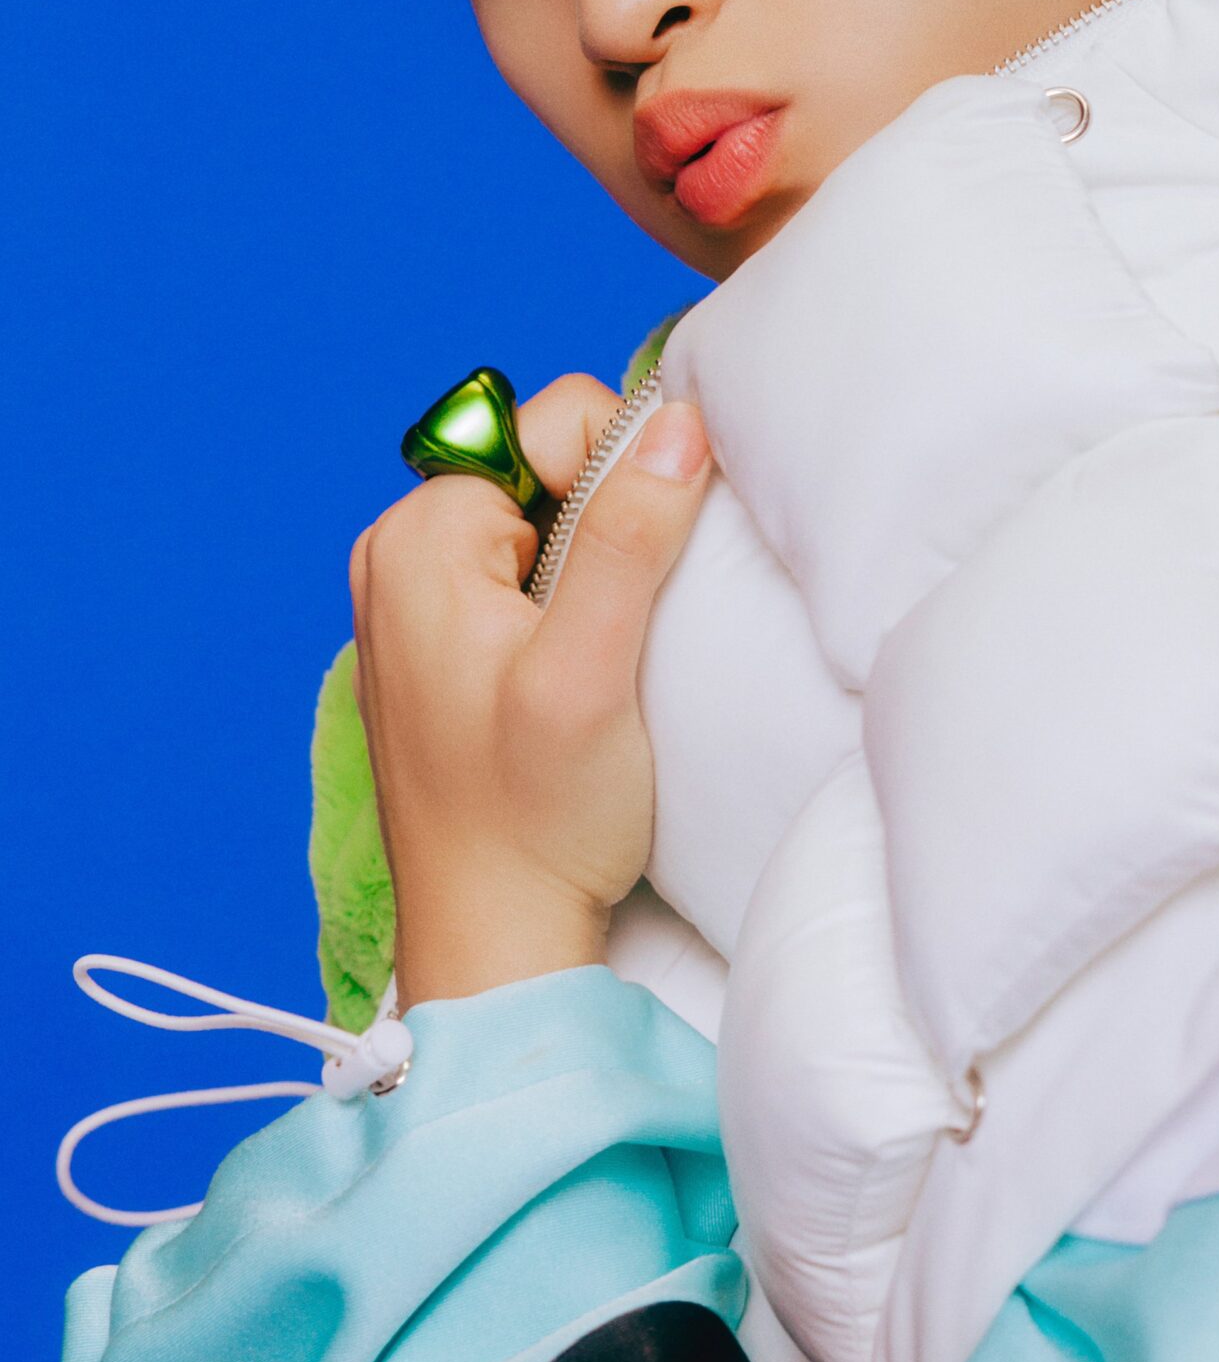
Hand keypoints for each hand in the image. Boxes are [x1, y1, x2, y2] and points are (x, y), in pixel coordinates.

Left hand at [348, 378, 711, 1011]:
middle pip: (546, 462)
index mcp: (416, 537)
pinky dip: (574, 599)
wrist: (494, 941)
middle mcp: (398, 552)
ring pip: (547, 515)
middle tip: (615, 627)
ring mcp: (415, 597)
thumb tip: (677, 421)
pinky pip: (529, 566)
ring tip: (599, 657)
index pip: (548, 422)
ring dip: (597, 564)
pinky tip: (580, 674)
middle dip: (607, 521)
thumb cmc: (533, 821)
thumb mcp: (592, 671)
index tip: (633, 574)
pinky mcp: (443, 640)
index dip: (618, 475)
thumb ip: (629, 538)